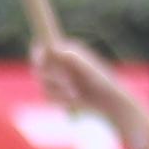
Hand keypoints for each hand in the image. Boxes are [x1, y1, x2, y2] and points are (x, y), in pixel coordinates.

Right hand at [29, 34, 148, 148]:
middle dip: (51, 76)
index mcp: (67, 51)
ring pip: (43, 83)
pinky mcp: (57, 92)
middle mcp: (60, 62)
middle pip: (39, 66)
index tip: (42, 59)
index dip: (39, 52)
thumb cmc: (103, 83)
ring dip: (58, 91)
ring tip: (76, 95)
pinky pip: (48, 96)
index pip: (44, 45)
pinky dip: (60, 100)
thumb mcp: (89, 70)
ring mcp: (57, 77)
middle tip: (68, 83)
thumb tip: (56, 49)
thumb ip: (74, 60)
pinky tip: (75, 101)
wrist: (109, 103)